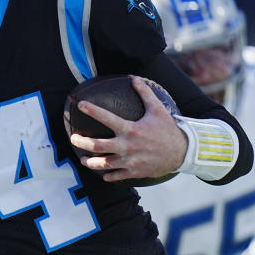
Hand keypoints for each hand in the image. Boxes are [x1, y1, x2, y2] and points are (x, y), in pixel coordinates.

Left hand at [69, 76, 185, 182]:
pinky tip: (103, 174)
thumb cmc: (168, 129)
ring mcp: (129, 161)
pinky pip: (116, 176)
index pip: (106, 118)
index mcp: (130, 129)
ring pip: (104, 164)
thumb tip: (135, 78)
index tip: (80, 104)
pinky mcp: (134, 172)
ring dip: (91, 162)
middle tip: (73, 139)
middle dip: (82, 142)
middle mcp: (127, 146)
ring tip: (84, 160)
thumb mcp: (157, 109)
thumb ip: (145, 94)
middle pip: (97, 145)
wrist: (182, 152)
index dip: (92, 110)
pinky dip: (108, 176)